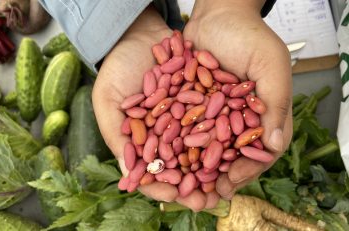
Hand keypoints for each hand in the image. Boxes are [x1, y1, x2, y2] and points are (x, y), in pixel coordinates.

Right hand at [92, 6, 216, 210]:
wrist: (141, 34)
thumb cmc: (118, 67)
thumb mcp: (107, 100)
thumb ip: (116, 136)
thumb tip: (129, 175)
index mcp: (143, 139)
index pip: (153, 171)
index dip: (164, 187)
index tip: (177, 198)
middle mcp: (166, 133)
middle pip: (181, 165)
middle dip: (195, 185)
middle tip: (210, 201)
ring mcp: (185, 118)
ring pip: (201, 148)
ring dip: (214, 168)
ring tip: (227, 183)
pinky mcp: (201, 102)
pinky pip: (214, 122)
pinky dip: (224, 136)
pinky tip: (236, 148)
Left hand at [184, 0, 292, 198]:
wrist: (218, 16)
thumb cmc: (249, 36)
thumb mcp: (270, 65)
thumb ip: (276, 102)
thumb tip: (275, 144)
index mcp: (260, 116)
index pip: (257, 151)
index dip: (245, 170)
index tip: (229, 183)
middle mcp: (235, 120)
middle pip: (227, 155)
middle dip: (216, 177)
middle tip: (202, 197)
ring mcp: (212, 115)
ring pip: (203, 147)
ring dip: (192, 168)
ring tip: (180, 185)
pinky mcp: (191, 106)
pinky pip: (182, 128)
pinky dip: (174, 143)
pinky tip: (163, 157)